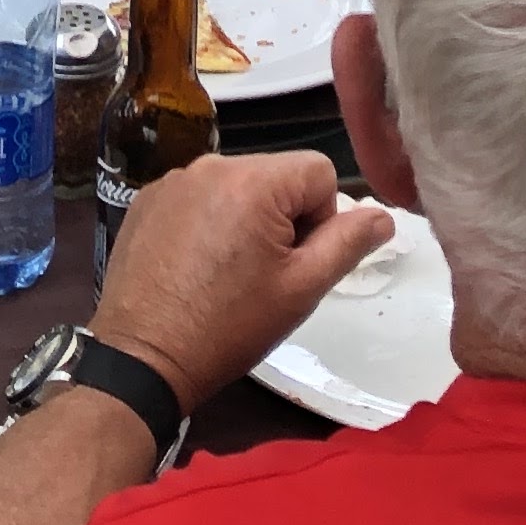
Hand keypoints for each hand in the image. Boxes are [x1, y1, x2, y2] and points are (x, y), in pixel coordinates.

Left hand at [91, 150, 391, 414]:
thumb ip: (347, 244)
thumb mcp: (301, 290)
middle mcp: (212, 164)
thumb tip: (384, 216)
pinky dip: (207, 221)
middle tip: (263, 275)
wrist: (141, 359)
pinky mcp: (146, 198)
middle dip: (283, 217)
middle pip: (277, 175)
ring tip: (226, 274)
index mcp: (254, 180)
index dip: (320, 220)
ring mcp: (173, 179)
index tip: (294, 264)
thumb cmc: (229, 327)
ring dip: (245, 218)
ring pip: (238, 185)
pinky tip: (194, 266)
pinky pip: (198, 195)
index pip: (319, 172)